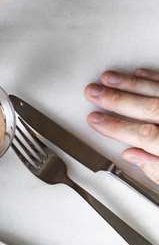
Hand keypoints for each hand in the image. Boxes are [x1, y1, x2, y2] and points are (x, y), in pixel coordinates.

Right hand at [85, 68, 158, 183]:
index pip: (143, 134)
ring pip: (156, 91)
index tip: (94, 120)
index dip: (115, 127)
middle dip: (116, 99)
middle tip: (93, 92)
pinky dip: (152, 78)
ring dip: (129, 83)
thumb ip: (156, 170)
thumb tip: (134, 158)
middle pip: (148, 107)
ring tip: (107, 78)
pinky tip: (138, 74)